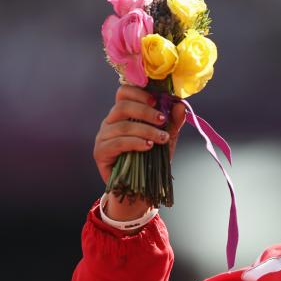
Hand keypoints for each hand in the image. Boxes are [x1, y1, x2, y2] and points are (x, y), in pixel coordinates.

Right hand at [94, 85, 185, 219]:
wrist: (139, 188)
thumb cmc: (151, 160)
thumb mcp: (166, 139)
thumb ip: (172, 122)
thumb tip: (180, 105)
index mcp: (123, 114)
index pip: (124, 92)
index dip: (139, 93)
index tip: (157, 100)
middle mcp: (110, 122)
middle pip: (122, 106)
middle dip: (145, 111)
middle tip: (162, 120)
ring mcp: (103, 137)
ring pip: (122, 126)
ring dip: (146, 130)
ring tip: (162, 139)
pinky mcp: (100, 152)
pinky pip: (118, 143)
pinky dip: (135, 143)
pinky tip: (148, 146)